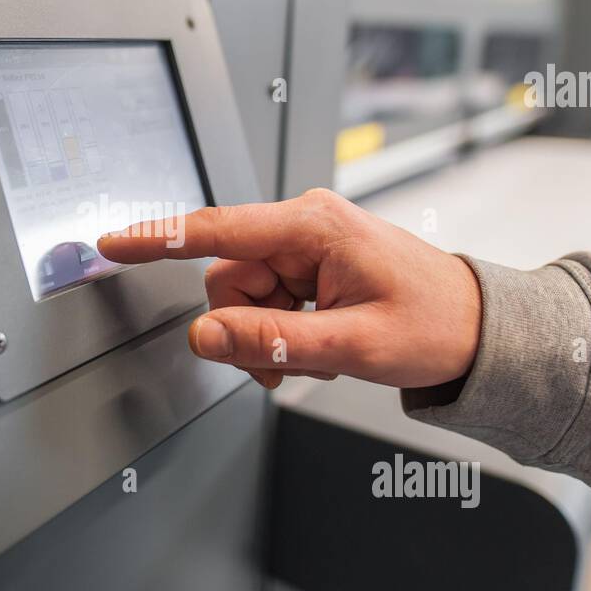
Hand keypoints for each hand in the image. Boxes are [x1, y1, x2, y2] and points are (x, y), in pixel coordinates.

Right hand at [97, 188, 481, 390]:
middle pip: (228, 279)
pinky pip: (265, 299)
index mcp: (313, 226)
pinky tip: (314, 345)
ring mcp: (306, 244)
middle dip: (244, 327)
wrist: (478, 327)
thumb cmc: (435, 324)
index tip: (112, 243)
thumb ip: (271, 341)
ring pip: (242, 296)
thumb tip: (204, 336)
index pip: (216, 230)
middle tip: (284, 365)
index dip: (158, 240)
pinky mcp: (310, 263)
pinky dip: (278, 331)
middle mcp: (304, 225)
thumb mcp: (352, 345)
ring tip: (312, 358)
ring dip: (263, 335)